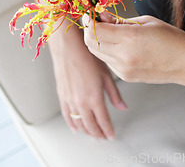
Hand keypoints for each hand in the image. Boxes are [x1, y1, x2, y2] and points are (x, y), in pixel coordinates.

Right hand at [49, 20, 126, 138]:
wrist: (68, 46)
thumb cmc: (87, 55)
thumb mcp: (106, 73)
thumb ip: (114, 93)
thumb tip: (122, 106)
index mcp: (94, 97)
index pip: (103, 121)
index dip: (108, 130)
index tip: (112, 135)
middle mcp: (81, 102)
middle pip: (90, 126)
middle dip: (98, 133)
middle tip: (104, 136)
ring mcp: (70, 100)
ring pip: (79, 123)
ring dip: (86, 130)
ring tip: (93, 133)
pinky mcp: (62, 96)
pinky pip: (67, 115)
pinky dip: (72, 124)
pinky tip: (76, 127)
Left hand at [83, 13, 184, 84]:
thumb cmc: (172, 38)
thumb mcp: (147, 22)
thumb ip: (120, 21)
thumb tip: (101, 16)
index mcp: (130, 38)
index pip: (95, 30)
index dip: (89, 20)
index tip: (90, 13)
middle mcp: (124, 56)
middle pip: (91, 43)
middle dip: (90, 30)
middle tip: (97, 19)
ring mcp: (124, 70)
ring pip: (97, 54)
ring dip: (97, 41)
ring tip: (109, 30)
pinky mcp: (126, 77)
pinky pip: (108, 62)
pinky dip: (107, 51)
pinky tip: (118, 44)